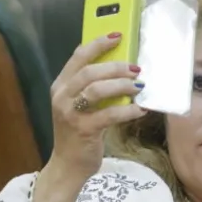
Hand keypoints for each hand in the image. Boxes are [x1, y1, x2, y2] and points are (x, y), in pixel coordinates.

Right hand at [48, 32, 145, 180]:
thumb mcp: (78, 106)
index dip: (98, 44)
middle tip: (136, 68)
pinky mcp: (83, 130)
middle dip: (115, 66)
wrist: (68, 165)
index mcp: (61, 86)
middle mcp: (62, 97)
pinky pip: (109, 115)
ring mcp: (70, 113)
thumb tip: (121, 69)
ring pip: (97, 89)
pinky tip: (140, 110)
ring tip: (139, 86)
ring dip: (121, 85)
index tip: (118, 35)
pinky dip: (128, 111)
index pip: (78, 57)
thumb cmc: (78, 133)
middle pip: (89, 71)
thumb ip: (91, 87)